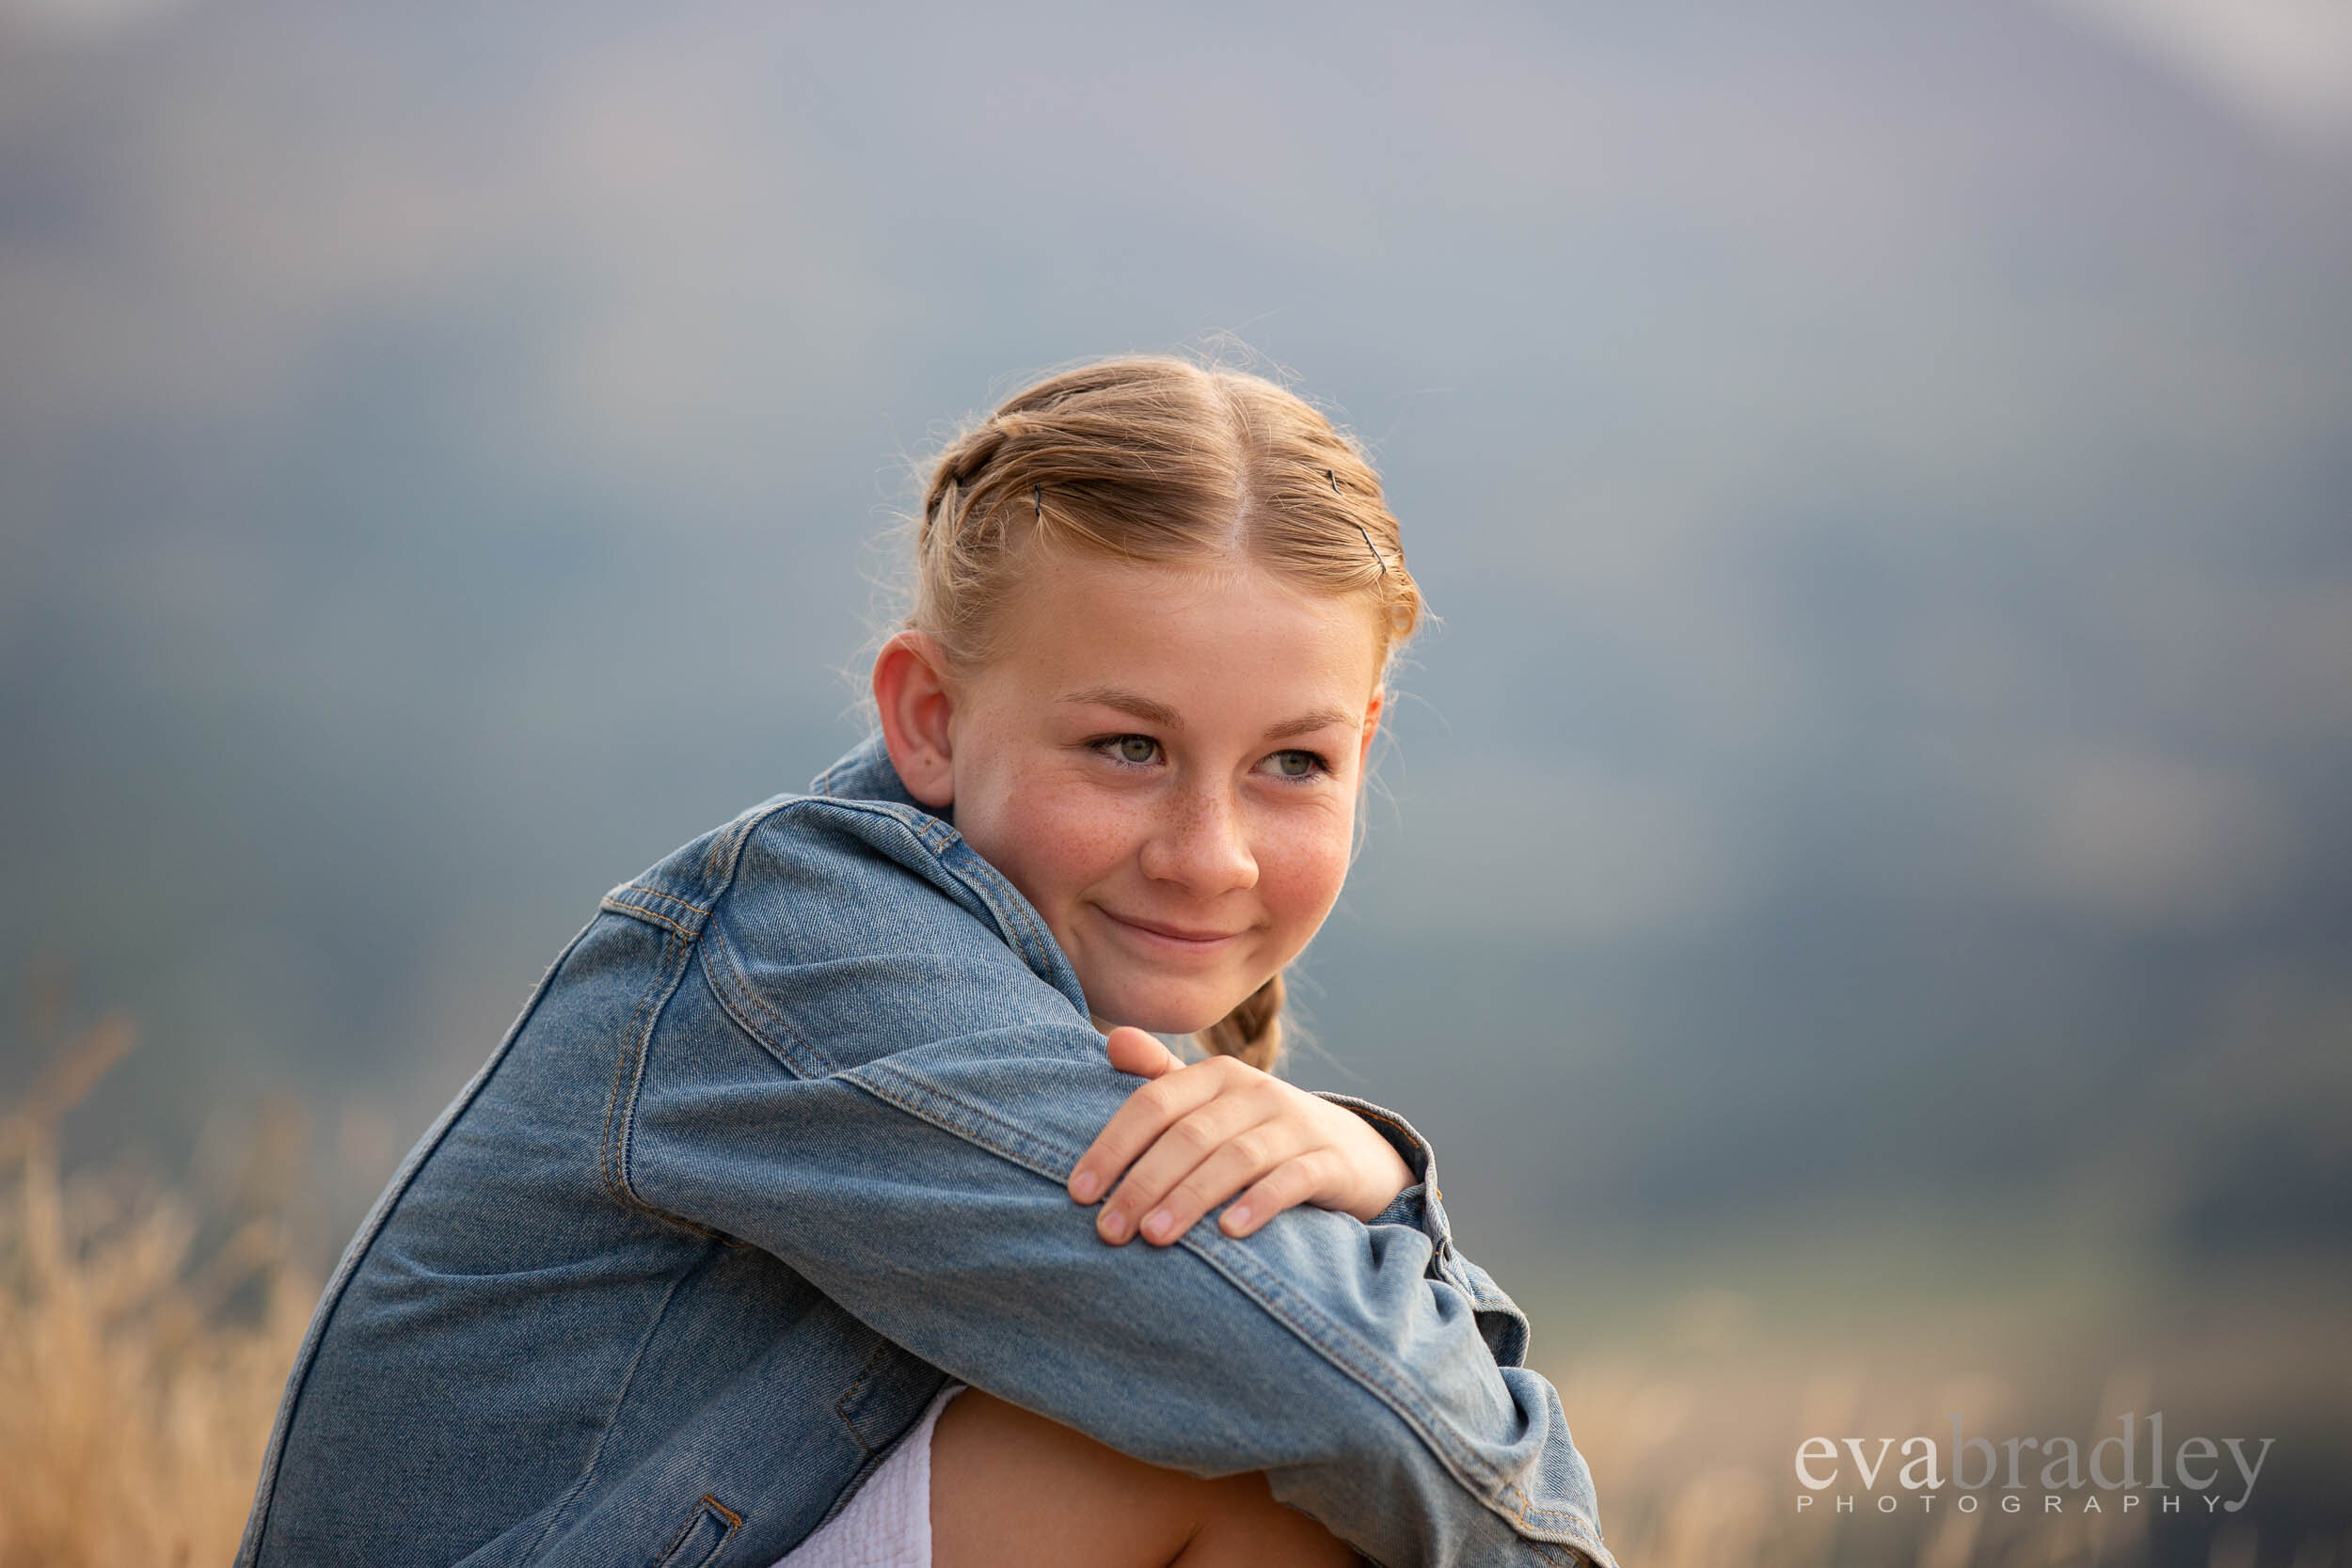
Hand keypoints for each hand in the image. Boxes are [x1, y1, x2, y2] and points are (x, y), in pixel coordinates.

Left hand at [1068, 1027, 1414, 1245]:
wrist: (1356, 1153)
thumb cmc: (1260, 1133)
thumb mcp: (1213, 1103)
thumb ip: (1162, 1079)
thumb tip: (1112, 1041)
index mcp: (1218, 1074)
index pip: (1153, 1103)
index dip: (1113, 1146)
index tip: (1079, 1191)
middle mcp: (1257, 1092)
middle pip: (1189, 1135)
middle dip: (1143, 1183)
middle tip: (1109, 1230)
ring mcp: (1297, 1125)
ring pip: (1235, 1158)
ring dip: (1190, 1198)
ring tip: (1155, 1237)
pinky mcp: (1332, 1162)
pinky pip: (1293, 1179)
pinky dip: (1260, 1203)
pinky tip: (1230, 1232)